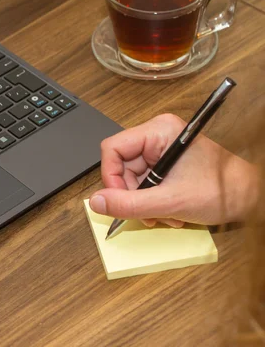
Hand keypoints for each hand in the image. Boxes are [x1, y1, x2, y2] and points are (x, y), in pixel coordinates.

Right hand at [89, 114, 257, 226]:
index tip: (118, 200)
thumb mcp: (169, 201)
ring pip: (131, 179)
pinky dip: (151, 202)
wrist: (250, 198)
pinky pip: (144, 184)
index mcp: (159, 131)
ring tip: (164, 214)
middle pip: (120, 166)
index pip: (112, 148)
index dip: (110, 176)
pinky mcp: (165, 164)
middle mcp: (158, 137)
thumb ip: (129, 204)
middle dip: (132, 195)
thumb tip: (96, 202)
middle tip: (146, 213)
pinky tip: (168, 211)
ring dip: (143, 203)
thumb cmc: (222, 191)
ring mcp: (161, 151)